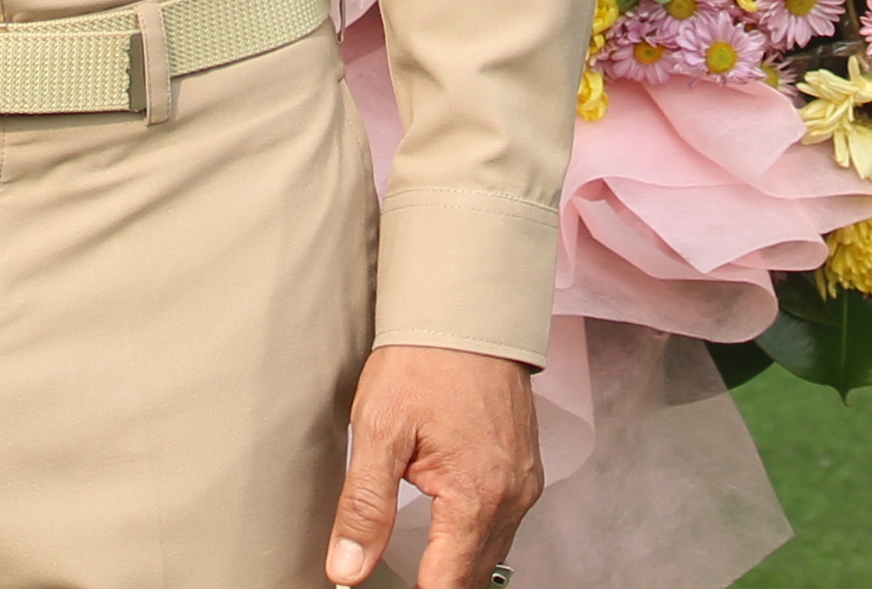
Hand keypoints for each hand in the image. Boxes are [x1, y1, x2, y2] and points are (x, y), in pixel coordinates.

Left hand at [325, 344, 539, 588]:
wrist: (468, 310)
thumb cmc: (423, 361)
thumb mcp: (378, 429)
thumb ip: (364, 507)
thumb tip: (346, 570)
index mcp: (476, 496)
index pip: (445, 587)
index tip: (382, 588)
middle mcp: (511, 498)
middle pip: (469, 578)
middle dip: (434, 585)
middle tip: (394, 579)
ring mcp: (523, 485)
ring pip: (488, 555)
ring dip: (453, 565)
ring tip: (416, 565)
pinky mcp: (525, 471)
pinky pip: (501, 526)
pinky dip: (472, 538)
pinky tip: (446, 529)